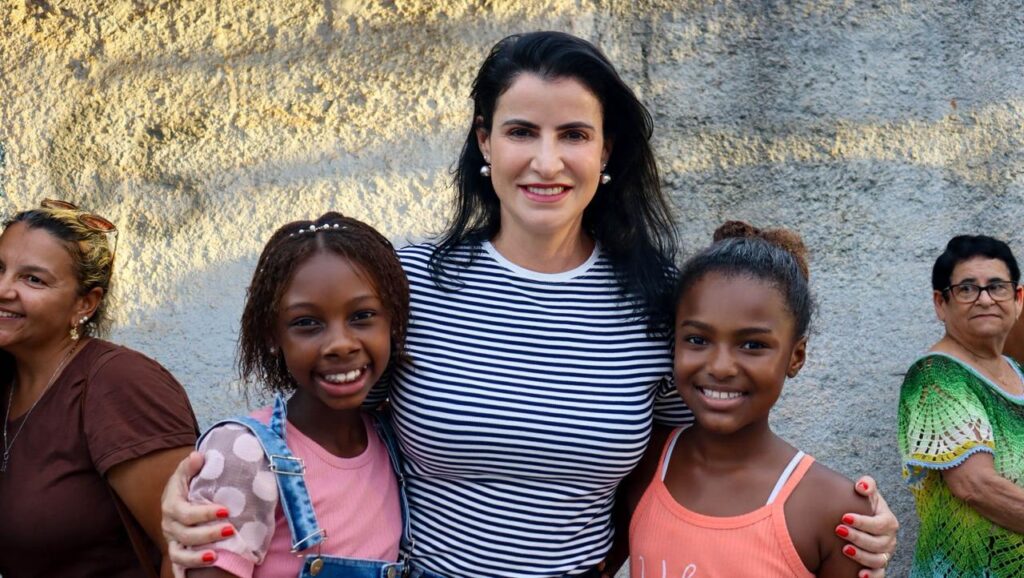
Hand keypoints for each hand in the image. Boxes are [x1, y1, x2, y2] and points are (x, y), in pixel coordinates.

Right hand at [160, 452, 234, 575]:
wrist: (177, 498)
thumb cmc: (186, 485)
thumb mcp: (186, 472)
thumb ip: (191, 466)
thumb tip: (198, 456)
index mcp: (171, 505)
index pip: (185, 513)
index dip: (203, 514)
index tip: (225, 510)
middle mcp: (169, 524)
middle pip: (185, 535)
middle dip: (208, 534)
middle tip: (230, 530)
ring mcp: (172, 540)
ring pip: (179, 553)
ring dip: (196, 557)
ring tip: (215, 556)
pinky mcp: (176, 550)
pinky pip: (177, 565)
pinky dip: (183, 572)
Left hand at [836, 476, 898, 577]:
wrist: (862, 520)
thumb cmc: (863, 505)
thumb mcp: (867, 495)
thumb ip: (867, 485)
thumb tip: (861, 485)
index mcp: (888, 521)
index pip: (879, 524)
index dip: (863, 521)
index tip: (844, 517)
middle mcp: (889, 539)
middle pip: (877, 543)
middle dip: (858, 537)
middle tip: (838, 530)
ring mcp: (885, 554)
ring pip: (877, 559)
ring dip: (862, 556)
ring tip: (844, 549)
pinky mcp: (879, 566)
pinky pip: (880, 574)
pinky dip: (872, 576)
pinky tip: (861, 575)